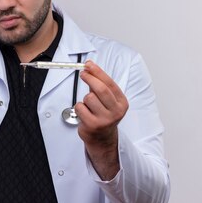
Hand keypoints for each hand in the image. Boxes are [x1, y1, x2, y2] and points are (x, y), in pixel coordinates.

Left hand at [75, 60, 128, 179]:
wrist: (102, 138)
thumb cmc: (104, 114)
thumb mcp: (108, 100)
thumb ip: (100, 85)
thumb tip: (89, 67)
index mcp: (122, 103)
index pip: (109, 83)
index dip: (97, 72)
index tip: (88, 64)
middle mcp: (115, 112)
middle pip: (100, 89)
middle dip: (90, 78)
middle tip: (83, 74)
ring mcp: (104, 120)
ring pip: (88, 98)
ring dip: (85, 99)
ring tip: (88, 105)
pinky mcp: (92, 125)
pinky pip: (80, 108)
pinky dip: (79, 108)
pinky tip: (85, 113)